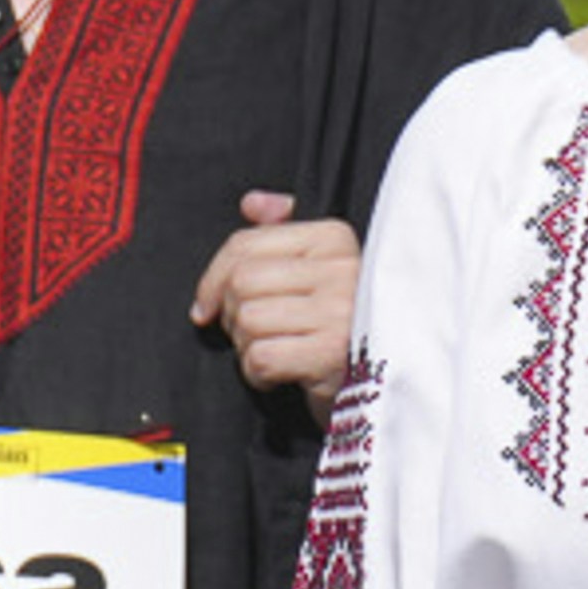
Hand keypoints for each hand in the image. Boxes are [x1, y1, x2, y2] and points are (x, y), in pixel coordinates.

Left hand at [189, 188, 364, 395]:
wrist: (380, 384)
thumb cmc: (339, 326)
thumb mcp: (318, 272)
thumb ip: (284, 232)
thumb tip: (253, 204)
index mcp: (335, 239)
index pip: (244, 244)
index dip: (212, 279)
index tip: (207, 305)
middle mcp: (343, 269)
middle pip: (240, 282)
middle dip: (231, 315)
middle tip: (253, 334)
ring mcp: (341, 311)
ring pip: (247, 319)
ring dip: (246, 346)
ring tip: (276, 351)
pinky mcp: (332, 353)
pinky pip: (260, 357)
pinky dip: (257, 374)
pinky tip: (281, 376)